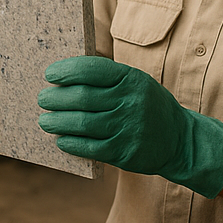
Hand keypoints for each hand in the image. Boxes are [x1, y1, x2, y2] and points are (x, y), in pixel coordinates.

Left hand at [36, 56, 222, 197]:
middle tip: (42, 99)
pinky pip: (90, 148)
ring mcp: (127, 128)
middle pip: (82, 97)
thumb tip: (64, 77)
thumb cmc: (147, 105)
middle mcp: (130, 102)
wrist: (180, 139)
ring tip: (45, 121)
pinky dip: (71, 143)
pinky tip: (61, 139)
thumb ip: (106, 78)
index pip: (92, 70)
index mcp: (131, 79)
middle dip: (56, 98)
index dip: (67, 71)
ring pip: (82, 123)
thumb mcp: (135, 82)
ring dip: (57, 122)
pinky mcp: (124, 152)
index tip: (50, 74)